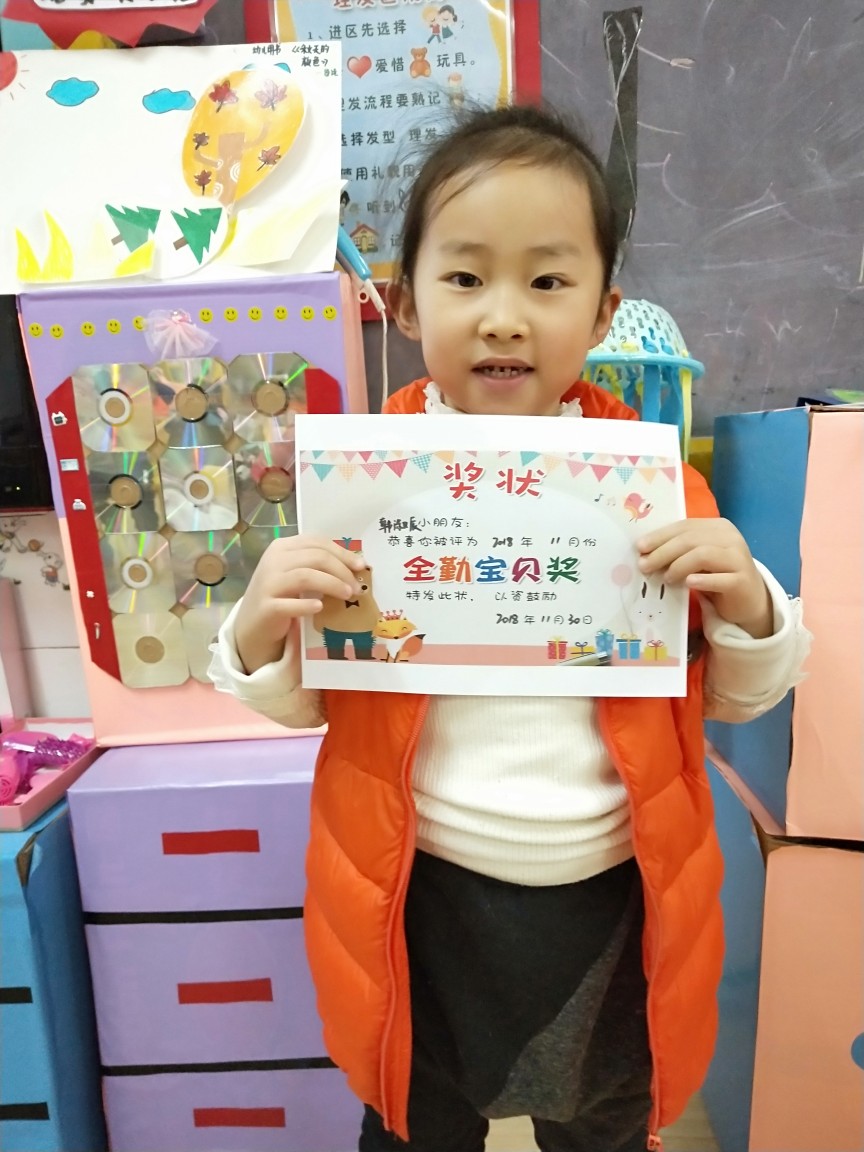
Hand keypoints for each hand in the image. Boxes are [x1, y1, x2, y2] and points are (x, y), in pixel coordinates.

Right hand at [234, 535, 366, 673]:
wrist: (253, 624)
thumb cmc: (281, 596)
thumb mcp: (296, 573)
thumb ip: (317, 565)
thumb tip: (355, 564)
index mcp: (281, 547)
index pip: (317, 542)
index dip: (342, 552)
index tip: (361, 566)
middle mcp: (273, 561)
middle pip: (315, 557)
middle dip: (342, 570)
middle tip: (356, 587)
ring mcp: (267, 584)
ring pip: (305, 576)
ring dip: (331, 585)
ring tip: (347, 595)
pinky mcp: (266, 607)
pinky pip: (290, 604)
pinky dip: (307, 605)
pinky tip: (320, 608)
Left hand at [636, 518, 772, 638]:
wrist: (748, 599)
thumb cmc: (717, 575)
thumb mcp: (698, 558)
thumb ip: (679, 550)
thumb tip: (645, 553)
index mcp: (718, 527)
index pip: (685, 526)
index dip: (660, 536)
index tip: (640, 547)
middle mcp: (731, 538)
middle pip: (690, 539)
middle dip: (663, 552)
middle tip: (645, 566)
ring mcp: (739, 558)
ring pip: (703, 555)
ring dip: (679, 565)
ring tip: (666, 578)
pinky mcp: (742, 581)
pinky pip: (720, 579)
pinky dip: (702, 580)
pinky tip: (688, 583)